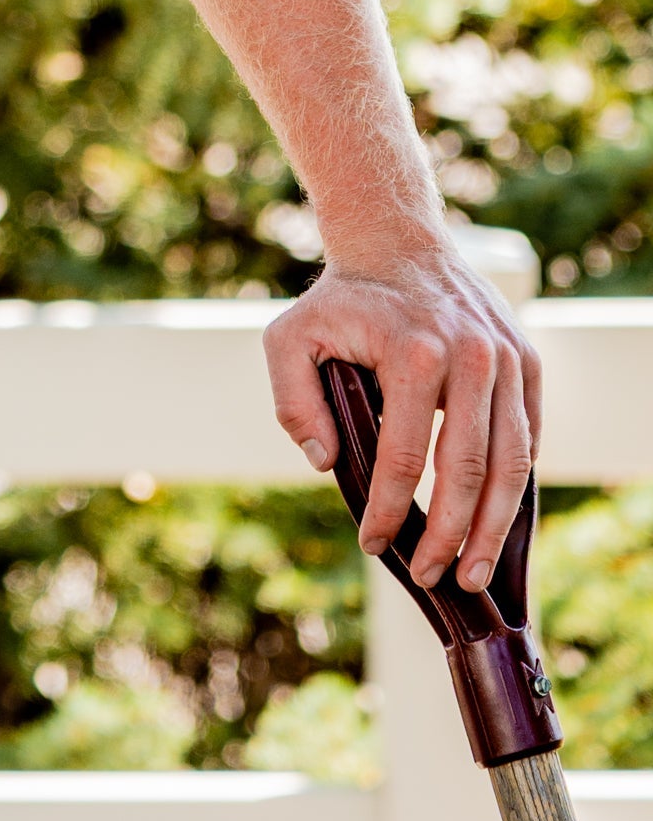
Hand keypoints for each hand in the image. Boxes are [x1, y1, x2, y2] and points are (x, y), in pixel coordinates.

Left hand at [263, 242, 541, 592]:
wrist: (396, 243)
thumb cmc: (340, 300)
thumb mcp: (290, 337)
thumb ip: (293, 401)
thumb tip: (324, 463)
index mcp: (412, 351)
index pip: (404, 455)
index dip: (390, 511)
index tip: (373, 544)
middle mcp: (470, 356)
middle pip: (468, 470)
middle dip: (451, 536)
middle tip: (429, 577)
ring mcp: (507, 358)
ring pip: (513, 463)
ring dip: (495, 528)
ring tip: (474, 573)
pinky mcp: (528, 362)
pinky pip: (529, 437)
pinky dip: (515, 484)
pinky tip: (494, 520)